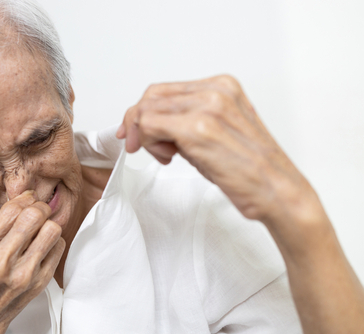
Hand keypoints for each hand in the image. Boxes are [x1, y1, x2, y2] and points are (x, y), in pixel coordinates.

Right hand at [0, 190, 64, 333]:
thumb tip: (23, 200)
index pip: (12, 209)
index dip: (23, 199)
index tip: (26, 200)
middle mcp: (0, 261)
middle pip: (35, 216)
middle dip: (38, 208)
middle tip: (36, 211)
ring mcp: (23, 274)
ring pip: (52, 230)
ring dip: (47, 225)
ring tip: (39, 229)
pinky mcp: (39, 282)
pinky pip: (59, 247)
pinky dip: (53, 242)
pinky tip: (42, 246)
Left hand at [117, 75, 317, 225]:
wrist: (278, 192)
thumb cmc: (249, 168)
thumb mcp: (217, 132)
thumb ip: (187, 120)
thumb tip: (151, 125)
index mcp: (222, 86)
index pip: (164, 90)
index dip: (142, 111)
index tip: (134, 132)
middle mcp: (215, 90)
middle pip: (152, 96)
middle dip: (137, 123)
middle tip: (138, 146)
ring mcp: (207, 107)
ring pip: (147, 109)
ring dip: (144, 135)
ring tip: (165, 155)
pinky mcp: (199, 128)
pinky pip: (150, 125)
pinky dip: (148, 142)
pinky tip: (167, 157)